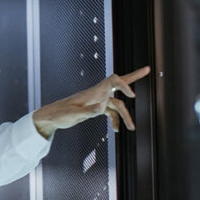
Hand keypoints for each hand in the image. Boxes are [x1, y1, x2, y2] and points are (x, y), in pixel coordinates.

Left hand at [31, 65, 150, 137]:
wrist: (51, 117)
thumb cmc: (60, 114)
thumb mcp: (73, 114)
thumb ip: (88, 111)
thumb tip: (101, 109)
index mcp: (93, 92)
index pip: (112, 81)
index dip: (124, 84)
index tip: (132, 95)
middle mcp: (97, 94)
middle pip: (118, 83)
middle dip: (134, 77)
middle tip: (148, 69)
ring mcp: (97, 101)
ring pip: (117, 105)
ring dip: (125, 116)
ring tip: (132, 128)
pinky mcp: (95, 108)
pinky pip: (110, 112)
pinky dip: (115, 120)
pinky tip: (116, 130)